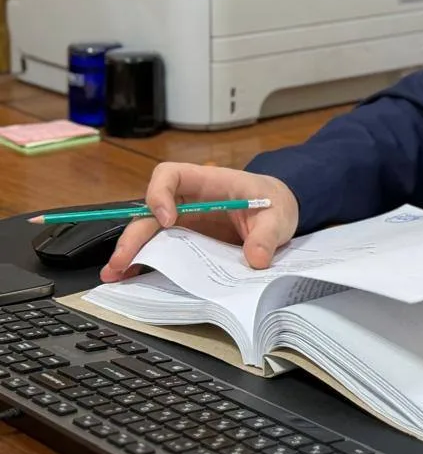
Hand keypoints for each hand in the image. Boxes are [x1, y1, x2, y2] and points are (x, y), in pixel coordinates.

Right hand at [99, 163, 299, 282]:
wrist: (277, 214)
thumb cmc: (273, 204)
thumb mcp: (277, 216)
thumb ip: (267, 235)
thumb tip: (256, 259)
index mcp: (209, 182)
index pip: (170, 174)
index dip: (161, 193)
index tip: (168, 220)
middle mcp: (189, 201)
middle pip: (150, 210)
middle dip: (134, 234)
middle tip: (122, 260)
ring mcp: (184, 222)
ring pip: (149, 232)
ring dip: (131, 252)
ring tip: (114, 275)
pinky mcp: (186, 242)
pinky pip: (161, 250)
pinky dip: (144, 263)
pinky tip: (129, 278)